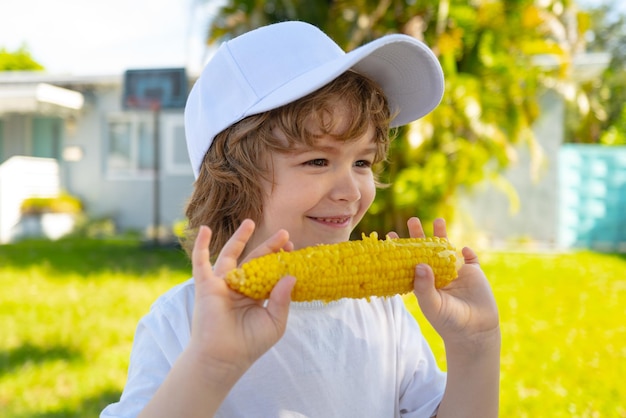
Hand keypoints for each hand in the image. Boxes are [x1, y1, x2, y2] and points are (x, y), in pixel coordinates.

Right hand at [188, 219, 295, 377]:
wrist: (223, 358)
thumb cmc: (249, 344)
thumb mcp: (274, 322)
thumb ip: (282, 300)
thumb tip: (291, 276)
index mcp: (256, 296)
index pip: (270, 272)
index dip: (280, 259)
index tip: (292, 248)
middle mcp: (240, 288)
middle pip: (255, 260)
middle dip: (270, 246)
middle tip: (284, 234)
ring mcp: (222, 285)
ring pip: (231, 255)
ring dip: (240, 238)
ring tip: (250, 222)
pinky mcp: (206, 286)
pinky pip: (201, 262)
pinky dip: (201, 246)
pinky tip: (204, 229)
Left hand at [390, 217, 498, 347]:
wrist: (475, 332)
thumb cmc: (448, 321)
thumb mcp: (432, 305)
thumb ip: (424, 287)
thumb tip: (419, 264)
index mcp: (424, 281)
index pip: (409, 261)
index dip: (401, 249)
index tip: (391, 236)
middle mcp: (437, 273)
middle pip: (426, 250)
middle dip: (419, 235)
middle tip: (412, 220)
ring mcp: (456, 271)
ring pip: (447, 248)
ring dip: (443, 235)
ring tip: (438, 220)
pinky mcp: (473, 272)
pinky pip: (470, 258)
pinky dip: (467, 252)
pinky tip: (463, 250)